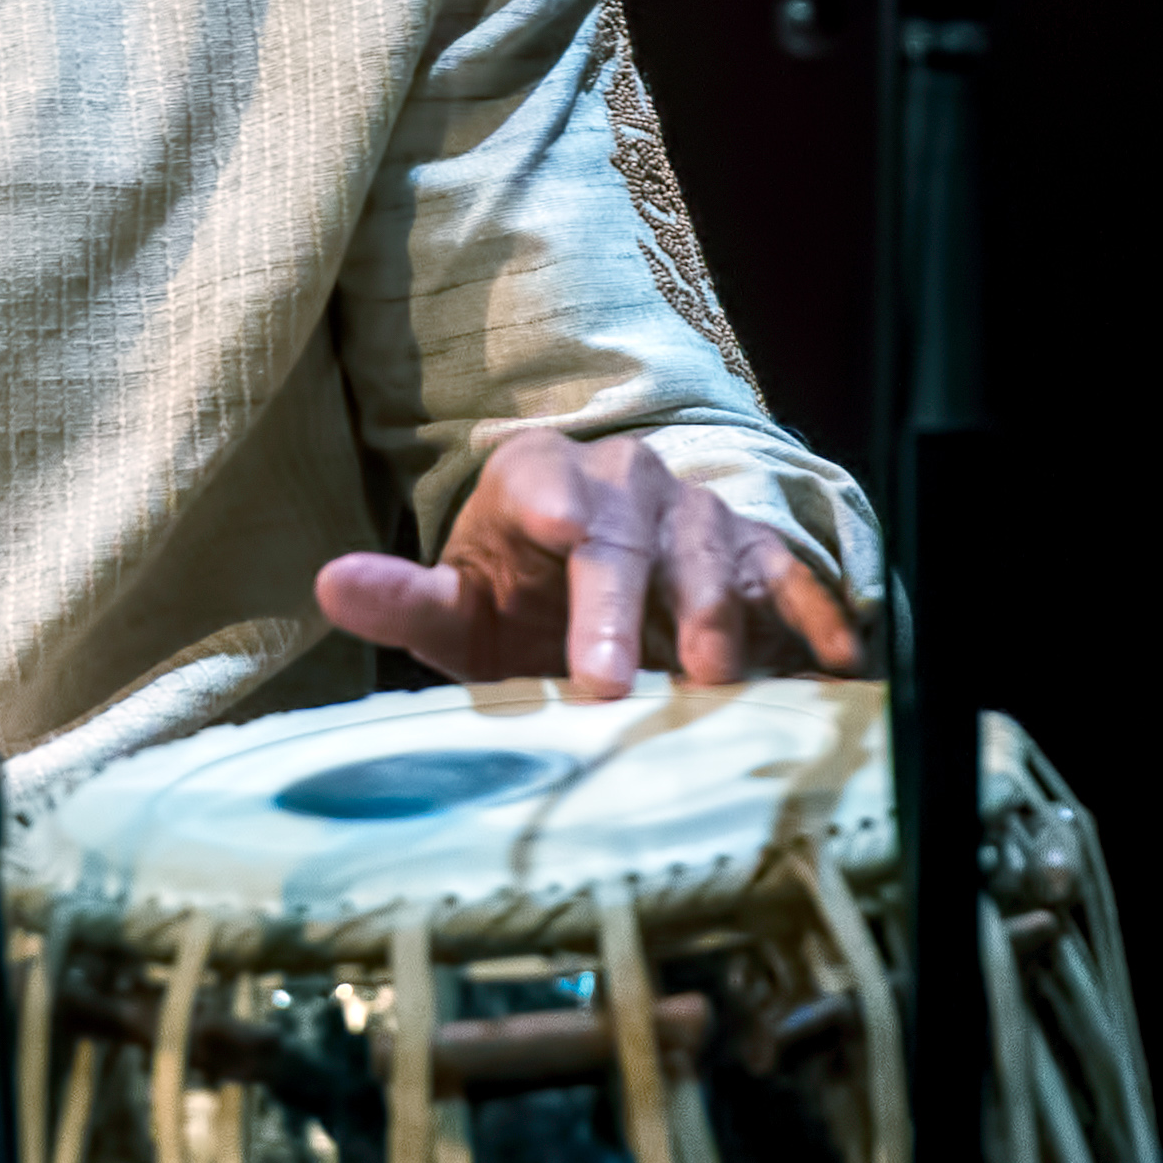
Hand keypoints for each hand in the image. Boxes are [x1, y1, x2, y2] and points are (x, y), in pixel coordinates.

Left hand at [312, 428, 865, 701]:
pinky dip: (812, 619)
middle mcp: (625, 482)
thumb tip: (328, 584)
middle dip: (624, 605)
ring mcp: (699, 515)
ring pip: (710, 556)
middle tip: (614, 681)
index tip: (554, 541)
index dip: (552, 517)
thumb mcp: (457, 608)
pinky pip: (790, 580)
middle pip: (627, 535)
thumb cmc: (518, 603)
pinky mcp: (759, 555)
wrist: (598, 598)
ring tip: (712, 685)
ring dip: (714, 619)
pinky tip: (834, 667)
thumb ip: (399, 600)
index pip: (543, 487)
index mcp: (539, 477)